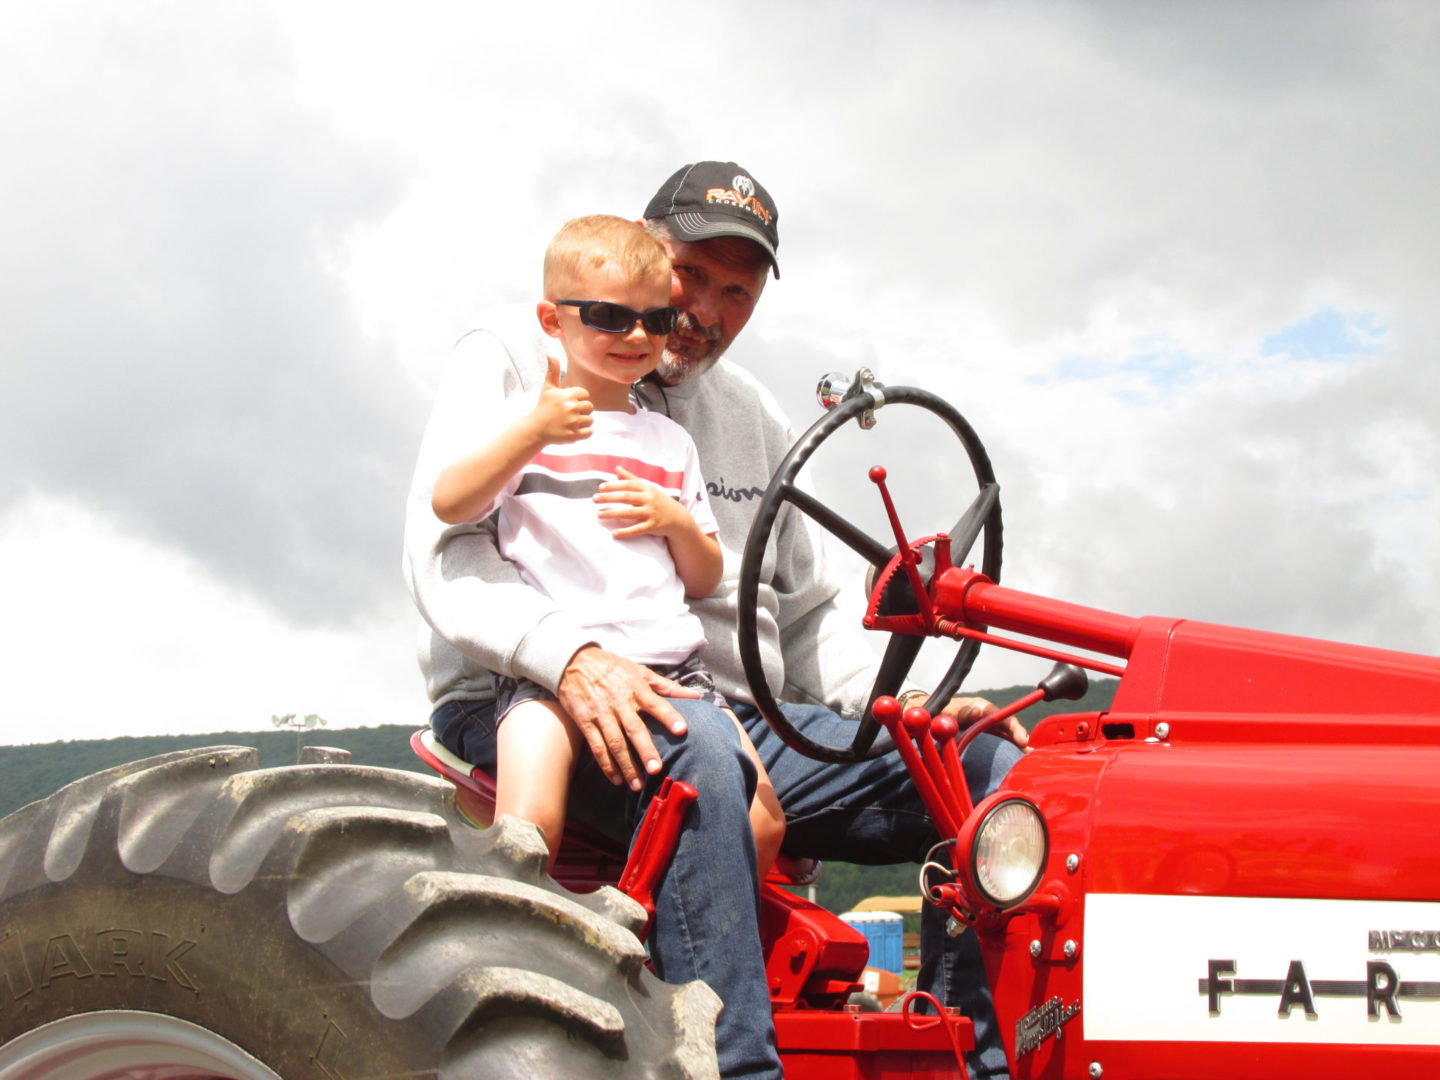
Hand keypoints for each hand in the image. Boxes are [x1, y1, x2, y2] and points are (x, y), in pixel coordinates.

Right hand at [532, 355, 592, 443]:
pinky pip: (589, 432)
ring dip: (582, 422)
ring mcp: (573, 422)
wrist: (536, 428)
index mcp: (567, 395)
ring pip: (590, 420)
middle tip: (569, 413)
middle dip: (581, 410)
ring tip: (570, 422)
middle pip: (590, 407)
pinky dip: (584, 432)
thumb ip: (553, 371)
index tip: (568, 402)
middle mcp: (571, 408)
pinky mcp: (574, 435)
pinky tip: (573, 430)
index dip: (578, 398)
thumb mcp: (548, 388)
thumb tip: (550, 354)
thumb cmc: (543, 407)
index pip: (585, 394)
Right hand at [556, 646, 700, 788]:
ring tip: (637, 785)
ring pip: (615, 743)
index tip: (682, 730)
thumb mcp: (640, 671)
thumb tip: (695, 697)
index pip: (656, 704)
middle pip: (634, 729)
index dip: (669, 717)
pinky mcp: (585, 722)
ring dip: (626, 765)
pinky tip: (616, 779)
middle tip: (656, 770)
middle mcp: (620, 702)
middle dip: (645, 750)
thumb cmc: (613, 667)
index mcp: (637, 689)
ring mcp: (601, 713)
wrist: (574, 661)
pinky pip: (596, 746)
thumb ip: (667, 686)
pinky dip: (606, 764)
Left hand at [594, 466, 688, 538]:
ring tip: (599, 514)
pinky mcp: (652, 526)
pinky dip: (626, 532)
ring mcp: (651, 513)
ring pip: (629, 513)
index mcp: (647, 489)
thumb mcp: (647, 488)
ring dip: (613, 513)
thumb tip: (617, 468)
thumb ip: (631, 479)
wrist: (678, 518)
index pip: (629, 484)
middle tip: (594, 499)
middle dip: (609, 497)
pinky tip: (614, 534)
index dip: (614, 485)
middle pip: (627, 497)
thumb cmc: (658, 501)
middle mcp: (649, 499)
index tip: (601, 487)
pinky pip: (637, 529)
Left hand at [912, 693, 1029, 748]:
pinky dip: (1009, 747)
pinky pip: (999, 739)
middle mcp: (985, 714)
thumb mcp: (944, 713)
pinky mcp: (982, 733)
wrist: (924, 713)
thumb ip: (957, 714)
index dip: (1014, 728)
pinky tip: (1019, 758)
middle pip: (1007, 725)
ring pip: (1006, 733)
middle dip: (1021, 738)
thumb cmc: (933, 712)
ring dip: (1018, 744)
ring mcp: (984, 724)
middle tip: (1033, 753)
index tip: (1023, 741)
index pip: (1001, 716)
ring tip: (1032, 758)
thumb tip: (972, 714)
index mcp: (979, 707)